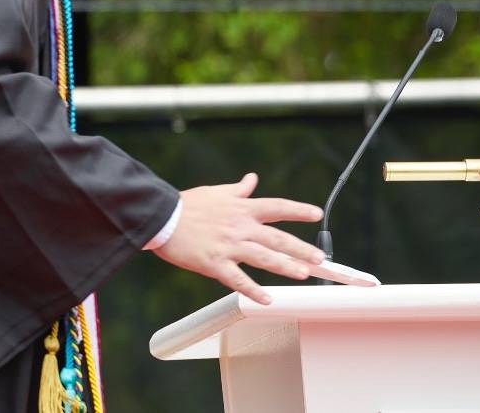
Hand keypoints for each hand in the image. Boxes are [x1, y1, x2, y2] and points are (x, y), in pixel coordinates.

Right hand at [153, 173, 324, 304]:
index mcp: (241, 209)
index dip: (298, 210)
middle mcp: (239, 227)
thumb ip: (238, 190)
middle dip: (301, 248)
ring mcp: (228, 246)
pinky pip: (237, 279)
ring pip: (264, 258)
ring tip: (303, 274)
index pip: (276, 207)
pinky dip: (253, 290)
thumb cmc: (185, 205)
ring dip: (286, 267)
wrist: (160, 217)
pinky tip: (266, 299)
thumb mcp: (215, 193)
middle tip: (320, 258)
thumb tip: (252, 179)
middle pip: (277, 238)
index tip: (316, 213)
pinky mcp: (214, 263)